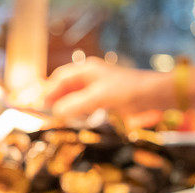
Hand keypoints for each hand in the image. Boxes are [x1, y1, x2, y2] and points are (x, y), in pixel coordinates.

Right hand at [44, 57, 172, 117]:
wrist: (155, 96)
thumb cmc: (128, 91)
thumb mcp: (99, 98)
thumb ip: (75, 105)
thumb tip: (55, 112)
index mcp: (86, 70)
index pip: (59, 80)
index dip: (47, 93)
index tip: (40, 108)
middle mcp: (89, 77)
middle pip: (64, 89)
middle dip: (54, 102)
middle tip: (46, 118)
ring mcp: (96, 88)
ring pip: (73, 98)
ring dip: (65, 108)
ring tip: (58, 121)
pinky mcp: (103, 100)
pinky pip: (83, 106)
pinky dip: (76, 113)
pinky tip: (75, 121)